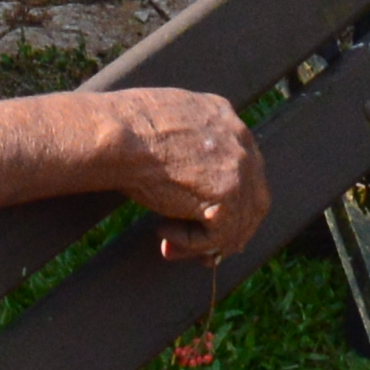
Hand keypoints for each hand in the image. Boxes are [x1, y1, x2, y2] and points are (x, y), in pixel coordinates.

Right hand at [97, 90, 265, 264]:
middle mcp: (240, 138)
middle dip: (228, 231)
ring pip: (236, 223)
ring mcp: (239, 166)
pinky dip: (190, 243)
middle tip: (200, 253)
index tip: (206, 222)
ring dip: (202, 243)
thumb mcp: (166, 123)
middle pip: (252, 199)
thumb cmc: (124, 131)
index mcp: (224, 116)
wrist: (117, 136)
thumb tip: (191, 183)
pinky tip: (162, 232)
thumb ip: (189, 143)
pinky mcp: (229, 194)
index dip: (229, 202)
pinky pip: (218, 236)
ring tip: (169, 246)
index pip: (243, 167)